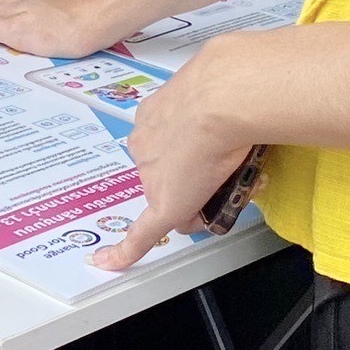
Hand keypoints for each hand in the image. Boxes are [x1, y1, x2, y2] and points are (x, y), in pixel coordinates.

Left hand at [91, 42, 256, 271]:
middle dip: (195, 179)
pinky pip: (142, 234)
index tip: (206, 148)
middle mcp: (145, 144)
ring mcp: (153, 175)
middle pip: (170, 175)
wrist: (222, 98)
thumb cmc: (226, 88)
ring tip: (235, 181)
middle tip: (229, 168)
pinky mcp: (164, 205)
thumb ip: (215, 102)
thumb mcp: (217, 89)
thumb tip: (240, 107)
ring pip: (175, 199)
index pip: (167, 148)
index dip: (190, 155)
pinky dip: (126, 251)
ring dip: (201, 199)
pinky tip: (108, 262)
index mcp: (153, 116)